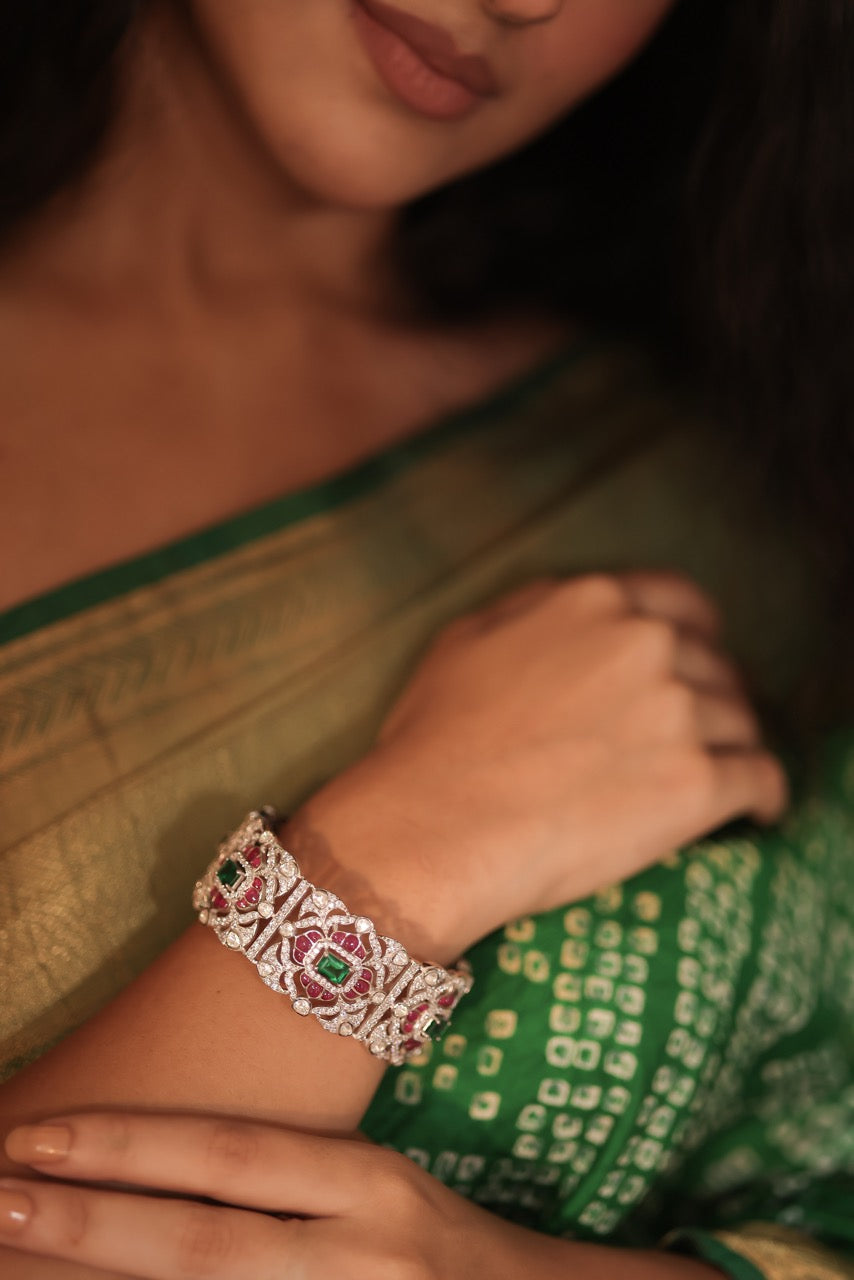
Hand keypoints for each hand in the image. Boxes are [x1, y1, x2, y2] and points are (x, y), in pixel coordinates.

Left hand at [0, 1111, 527, 1279]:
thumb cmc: (439, 1248)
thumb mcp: (374, 1189)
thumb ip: (278, 1180)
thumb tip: (152, 1174)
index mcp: (373, 1185)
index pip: (232, 1157)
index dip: (130, 1146)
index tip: (35, 1137)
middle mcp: (362, 1255)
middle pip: (203, 1246)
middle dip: (92, 1228)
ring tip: (16, 1264)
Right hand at [291, 571, 786, 960]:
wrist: (433, 828)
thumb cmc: (433, 741)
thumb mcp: (465, 639)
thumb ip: (534, 607)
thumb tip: (572, 604)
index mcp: (594, 602)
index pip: (683, 603)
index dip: (695, 638)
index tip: (694, 667)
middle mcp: (646, 643)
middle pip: (717, 665)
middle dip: (710, 698)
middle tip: (689, 738)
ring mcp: (678, 711)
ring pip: (742, 721)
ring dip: (729, 748)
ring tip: (710, 780)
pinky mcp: (697, 783)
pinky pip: (762, 780)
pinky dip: (761, 797)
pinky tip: (750, 811)